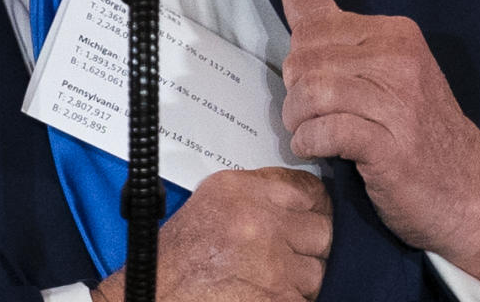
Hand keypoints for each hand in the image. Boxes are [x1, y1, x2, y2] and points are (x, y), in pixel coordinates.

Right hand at [94, 167, 331, 301]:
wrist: (156, 292)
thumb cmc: (179, 253)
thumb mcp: (213, 199)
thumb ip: (256, 191)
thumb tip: (296, 197)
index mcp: (243, 191)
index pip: (308, 190)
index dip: (316, 205)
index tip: (316, 213)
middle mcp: (261, 221)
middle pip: (322, 230)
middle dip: (312, 244)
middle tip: (295, 252)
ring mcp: (273, 264)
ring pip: (318, 270)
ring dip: (303, 277)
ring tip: (275, 278)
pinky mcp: (277, 299)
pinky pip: (305, 298)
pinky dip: (292, 299)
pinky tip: (272, 293)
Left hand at [280, 0, 479, 287]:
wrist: (468, 187)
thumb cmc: (413, 128)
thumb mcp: (384, 67)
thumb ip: (336, 30)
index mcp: (395, 33)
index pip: (313, 24)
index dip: (299, 56)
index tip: (312, 81)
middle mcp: (399, 60)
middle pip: (306, 59)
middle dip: (293, 90)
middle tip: (307, 114)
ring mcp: (397, 104)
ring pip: (312, 92)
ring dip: (296, 119)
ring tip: (306, 131)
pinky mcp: (389, 148)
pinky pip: (325, 131)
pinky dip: (308, 142)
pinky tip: (315, 149)